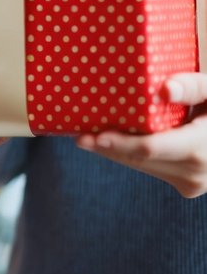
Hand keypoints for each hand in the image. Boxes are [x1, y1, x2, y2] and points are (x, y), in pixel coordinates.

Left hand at [77, 73, 206, 196]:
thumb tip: (164, 89)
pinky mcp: (187, 186)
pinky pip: (153, 170)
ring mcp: (193, 184)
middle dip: (109, 149)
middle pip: (141, 161)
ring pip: (144, 168)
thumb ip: (194, 87)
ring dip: (116, 154)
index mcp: (201, 148)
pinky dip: (132, 157)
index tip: (93, 136)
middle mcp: (196, 173)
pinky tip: (111, 144)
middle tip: (79, 136)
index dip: (119, 144)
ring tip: (88, 138)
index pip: (150, 149)